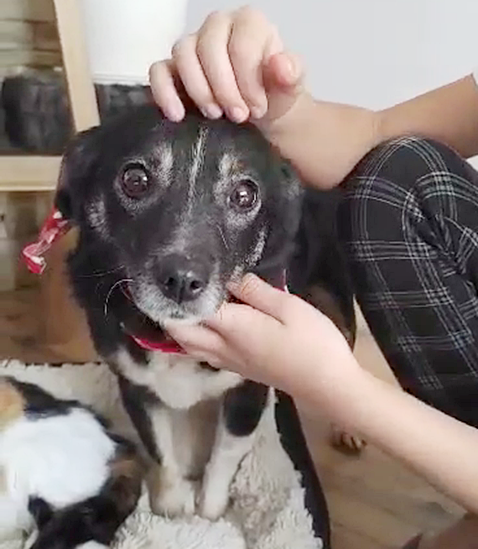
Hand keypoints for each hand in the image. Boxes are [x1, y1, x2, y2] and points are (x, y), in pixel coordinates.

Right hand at [149, 7, 305, 132]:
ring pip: (183, 54)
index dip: (248, 81)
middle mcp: (217, 26)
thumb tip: (281, 66)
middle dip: (224, 88)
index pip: (241, 45)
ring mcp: (193, 45)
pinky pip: (158, 71)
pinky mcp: (173, 68)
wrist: (260, 113)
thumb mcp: (289, 87)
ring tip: (215, 115)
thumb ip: (290, 74)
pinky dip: (164, 92)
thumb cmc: (273, 94)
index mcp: (249, 23)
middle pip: (209, 47)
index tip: (256, 108)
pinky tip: (177, 115)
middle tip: (238, 116)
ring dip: (198, 90)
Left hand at [164, 274, 358, 398]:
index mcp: (232, 328)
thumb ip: (256, 291)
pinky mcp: (239, 369)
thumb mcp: (289, 307)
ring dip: (180, 328)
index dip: (178, 293)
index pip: (190, 311)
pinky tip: (207, 325)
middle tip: (174, 288)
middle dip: (170, 313)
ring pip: (189, 347)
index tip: (174, 273)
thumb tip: (230, 277)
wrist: (328, 385)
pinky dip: (195, 340)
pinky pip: (204, 354)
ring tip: (185, 304)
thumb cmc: (312, 343)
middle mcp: (223, 347)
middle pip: (180, 333)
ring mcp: (229, 362)